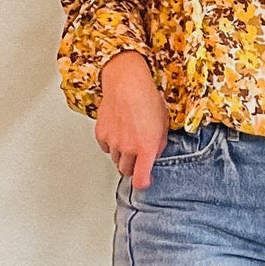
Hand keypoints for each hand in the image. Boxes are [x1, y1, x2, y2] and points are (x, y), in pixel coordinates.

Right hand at [96, 51, 168, 189]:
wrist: (126, 82)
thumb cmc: (146, 98)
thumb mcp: (163, 123)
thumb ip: (158, 144)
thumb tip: (153, 154)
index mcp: (146, 147)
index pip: (141, 179)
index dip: (143, 182)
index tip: (144, 181)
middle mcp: (128, 148)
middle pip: (126, 171)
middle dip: (132, 167)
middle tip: (137, 157)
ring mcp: (113, 142)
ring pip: (116, 160)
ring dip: (122, 155)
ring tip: (128, 139)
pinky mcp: (101, 134)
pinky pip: (106, 148)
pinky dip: (111, 144)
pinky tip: (118, 132)